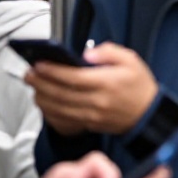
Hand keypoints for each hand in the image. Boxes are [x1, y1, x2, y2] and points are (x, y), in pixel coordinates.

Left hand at [28, 43, 159, 135]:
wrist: (148, 114)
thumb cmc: (139, 86)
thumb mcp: (131, 60)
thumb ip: (109, 52)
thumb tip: (87, 53)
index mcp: (107, 83)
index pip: (73, 77)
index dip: (53, 71)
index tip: (39, 64)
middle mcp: (97, 102)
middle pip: (61, 94)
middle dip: (41, 83)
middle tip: (29, 74)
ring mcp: (92, 116)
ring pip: (58, 109)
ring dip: (41, 97)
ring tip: (33, 86)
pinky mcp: (88, 124)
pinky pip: (63, 120)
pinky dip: (49, 112)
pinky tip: (44, 102)